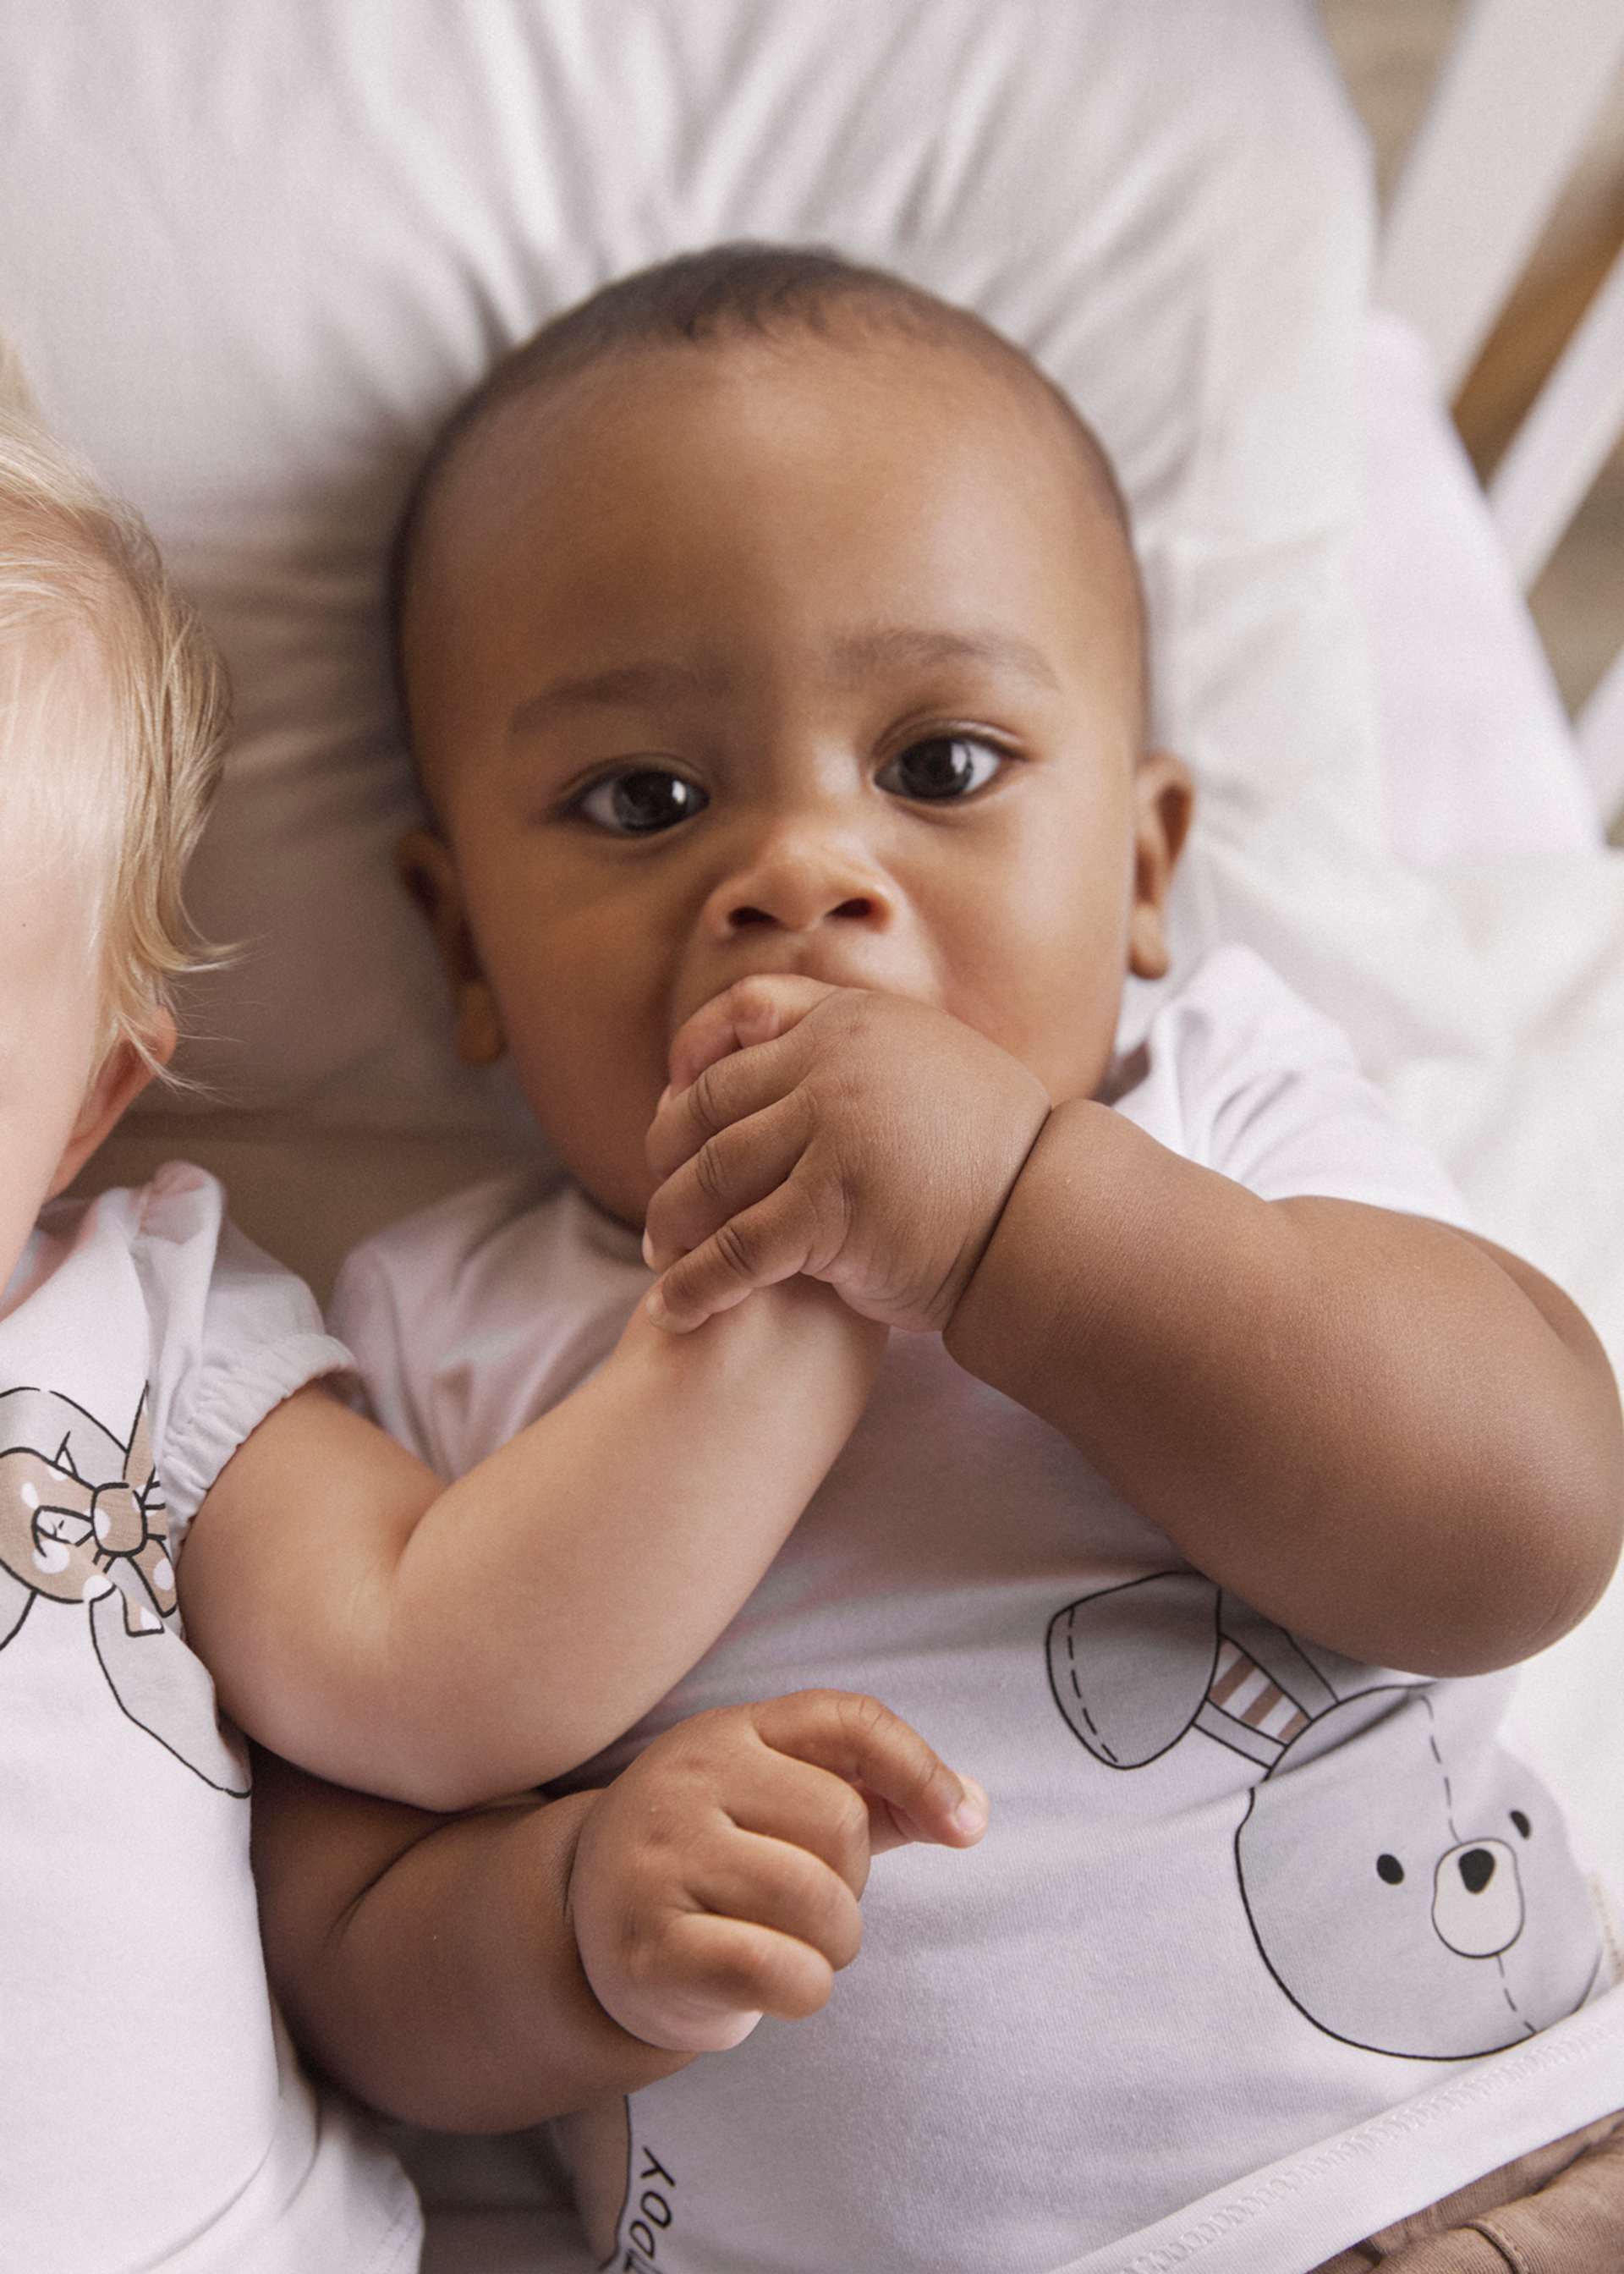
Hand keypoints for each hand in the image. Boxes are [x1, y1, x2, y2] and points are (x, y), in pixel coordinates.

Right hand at [566, 1690, 987, 2053]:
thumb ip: (880, 1794)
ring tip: (791, 1943)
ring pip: (816, 1902)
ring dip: (832, 1945)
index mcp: (731, 1731)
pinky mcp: (651, 1947)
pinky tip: (774, 1983)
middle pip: (841, 1824)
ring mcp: (661, 1860)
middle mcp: (688, 1778)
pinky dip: (804, 1990)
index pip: (848, 1720)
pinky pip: (779, 1971)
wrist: (590, 1923)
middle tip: (807, 1903)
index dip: (920, 1768)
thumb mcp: (786, 1803)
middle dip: (851, 1883)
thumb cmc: (719, 1855)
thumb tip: (970, 1809)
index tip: (963, 1828)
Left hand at [642, 976, 1050, 1333]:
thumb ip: (859, 1052)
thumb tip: (785, 1056)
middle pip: (708, 1103)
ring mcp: (830, 1131)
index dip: (692, 1058)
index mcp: (854, 1018)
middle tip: (660, 1204)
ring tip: (658, 1259)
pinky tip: (675, 1310)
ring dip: (671, 1224)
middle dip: (669, 1156)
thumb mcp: (928, 1064)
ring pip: (710, 1176)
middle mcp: (833, 1062)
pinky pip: (736, 1249)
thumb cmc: (992, 1154)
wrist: (1047, 1217)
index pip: (742, 1013)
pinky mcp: (830, 1207)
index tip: (671, 1100)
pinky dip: (695, 1284)